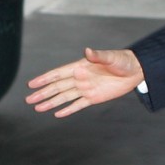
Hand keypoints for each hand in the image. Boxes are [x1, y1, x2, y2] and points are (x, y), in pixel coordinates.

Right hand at [25, 48, 143, 117]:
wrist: (136, 71)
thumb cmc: (122, 60)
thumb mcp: (111, 57)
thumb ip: (97, 55)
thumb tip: (87, 50)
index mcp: (80, 67)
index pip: (58, 74)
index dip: (44, 79)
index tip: (32, 84)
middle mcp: (80, 78)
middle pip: (57, 87)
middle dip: (43, 93)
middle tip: (29, 99)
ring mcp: (86, 89)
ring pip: (64, 97)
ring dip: (51, 102)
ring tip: (38, 108)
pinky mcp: (93, 98)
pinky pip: (78, 105)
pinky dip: (68, 110)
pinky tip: (57, 114)